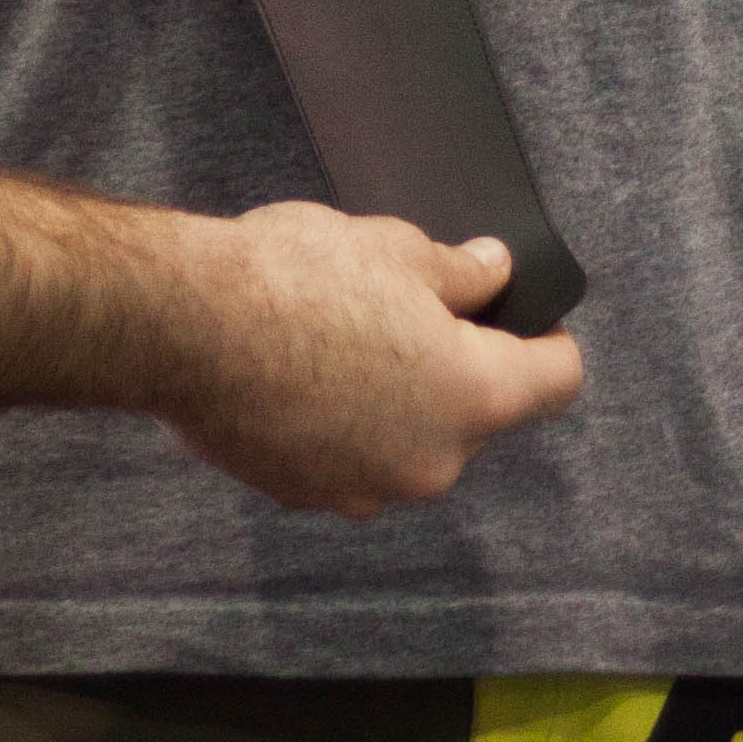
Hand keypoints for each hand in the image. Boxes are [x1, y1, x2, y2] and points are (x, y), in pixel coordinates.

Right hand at [161, 208, 583, 518]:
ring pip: (406, 439)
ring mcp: (366, 489)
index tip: (524, 313)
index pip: (557, 381)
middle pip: (474, 413)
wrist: (185, 325)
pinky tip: (294, 372)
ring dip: (391, 399)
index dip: (547, 339)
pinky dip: (337, 423)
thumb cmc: (298, 278)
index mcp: (472, 397)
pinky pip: (347, 456)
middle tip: (404, 306)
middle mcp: (432, 462)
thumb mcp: (397, 247)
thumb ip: (461, 272)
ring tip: (335, 336)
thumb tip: (494, 272)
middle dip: (451, 364)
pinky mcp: (305, 495)